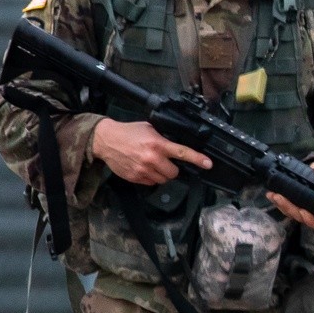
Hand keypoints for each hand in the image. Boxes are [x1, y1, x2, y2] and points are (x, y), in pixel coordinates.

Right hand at [90, 117, 212, 185]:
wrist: (105, 140)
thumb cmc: (128, 132)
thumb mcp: (150, 129)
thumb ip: (164, 138)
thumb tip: (177, 145)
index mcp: (158, 144)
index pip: (182, 153)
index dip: (197, 159)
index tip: (208, 164)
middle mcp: (152, 158)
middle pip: (174, 173)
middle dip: (173, 169)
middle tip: (165, 162)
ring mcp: (143, 169)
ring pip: (163, 180)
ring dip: (162, 174)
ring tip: (153, 164)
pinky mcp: (135, 177)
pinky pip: (151, 183)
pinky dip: (151, 178)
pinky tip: (144, 168)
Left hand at [267, 159, 313, 231]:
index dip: (312, 220)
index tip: (304, 212)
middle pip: (302, 219)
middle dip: (290, 209)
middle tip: (280, 197)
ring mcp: (303, 212)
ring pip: (292, 214)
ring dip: (282, 206)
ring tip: (274, 195)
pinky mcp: (293, 208)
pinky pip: (285, 209)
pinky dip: (277, 202)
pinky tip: (271, 195)